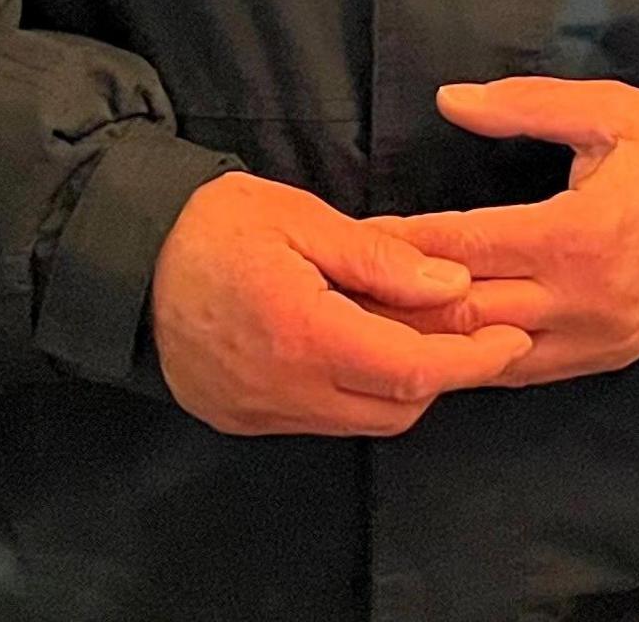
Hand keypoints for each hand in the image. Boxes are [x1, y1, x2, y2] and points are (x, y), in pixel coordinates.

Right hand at [149, 171, 531, 438]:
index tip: (513, 338)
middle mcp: (284, 389)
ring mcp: (258, 412)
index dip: (472, 359)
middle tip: (467, 328)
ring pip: (360, 420)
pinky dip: (352, 392)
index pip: (413, 369)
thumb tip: (451, 280)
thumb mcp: (302, 218)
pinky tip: (356, 347)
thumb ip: (380, 257)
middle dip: (442, 374)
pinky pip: (319, 420)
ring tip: (411, 330)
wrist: (124, 257)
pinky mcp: (240, 419)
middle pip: (396, 407)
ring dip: (398, 386)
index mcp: (304, 334)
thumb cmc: (215, 224)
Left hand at [365, 78, 638, 387]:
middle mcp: (578, 298)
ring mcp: (590, 338)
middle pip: (464, 313)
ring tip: (374, 325)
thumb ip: (525, 106)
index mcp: (575, 234)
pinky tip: (436, 348)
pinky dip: (474, 361)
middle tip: (345, 288)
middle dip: (400, 302)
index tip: (356, 234)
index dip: (402, 242)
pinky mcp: (599, 359)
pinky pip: (520, 372)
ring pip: (485, 355)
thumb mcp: (609, 111)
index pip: (464, 245)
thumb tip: (449, 100)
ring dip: (431, 341)